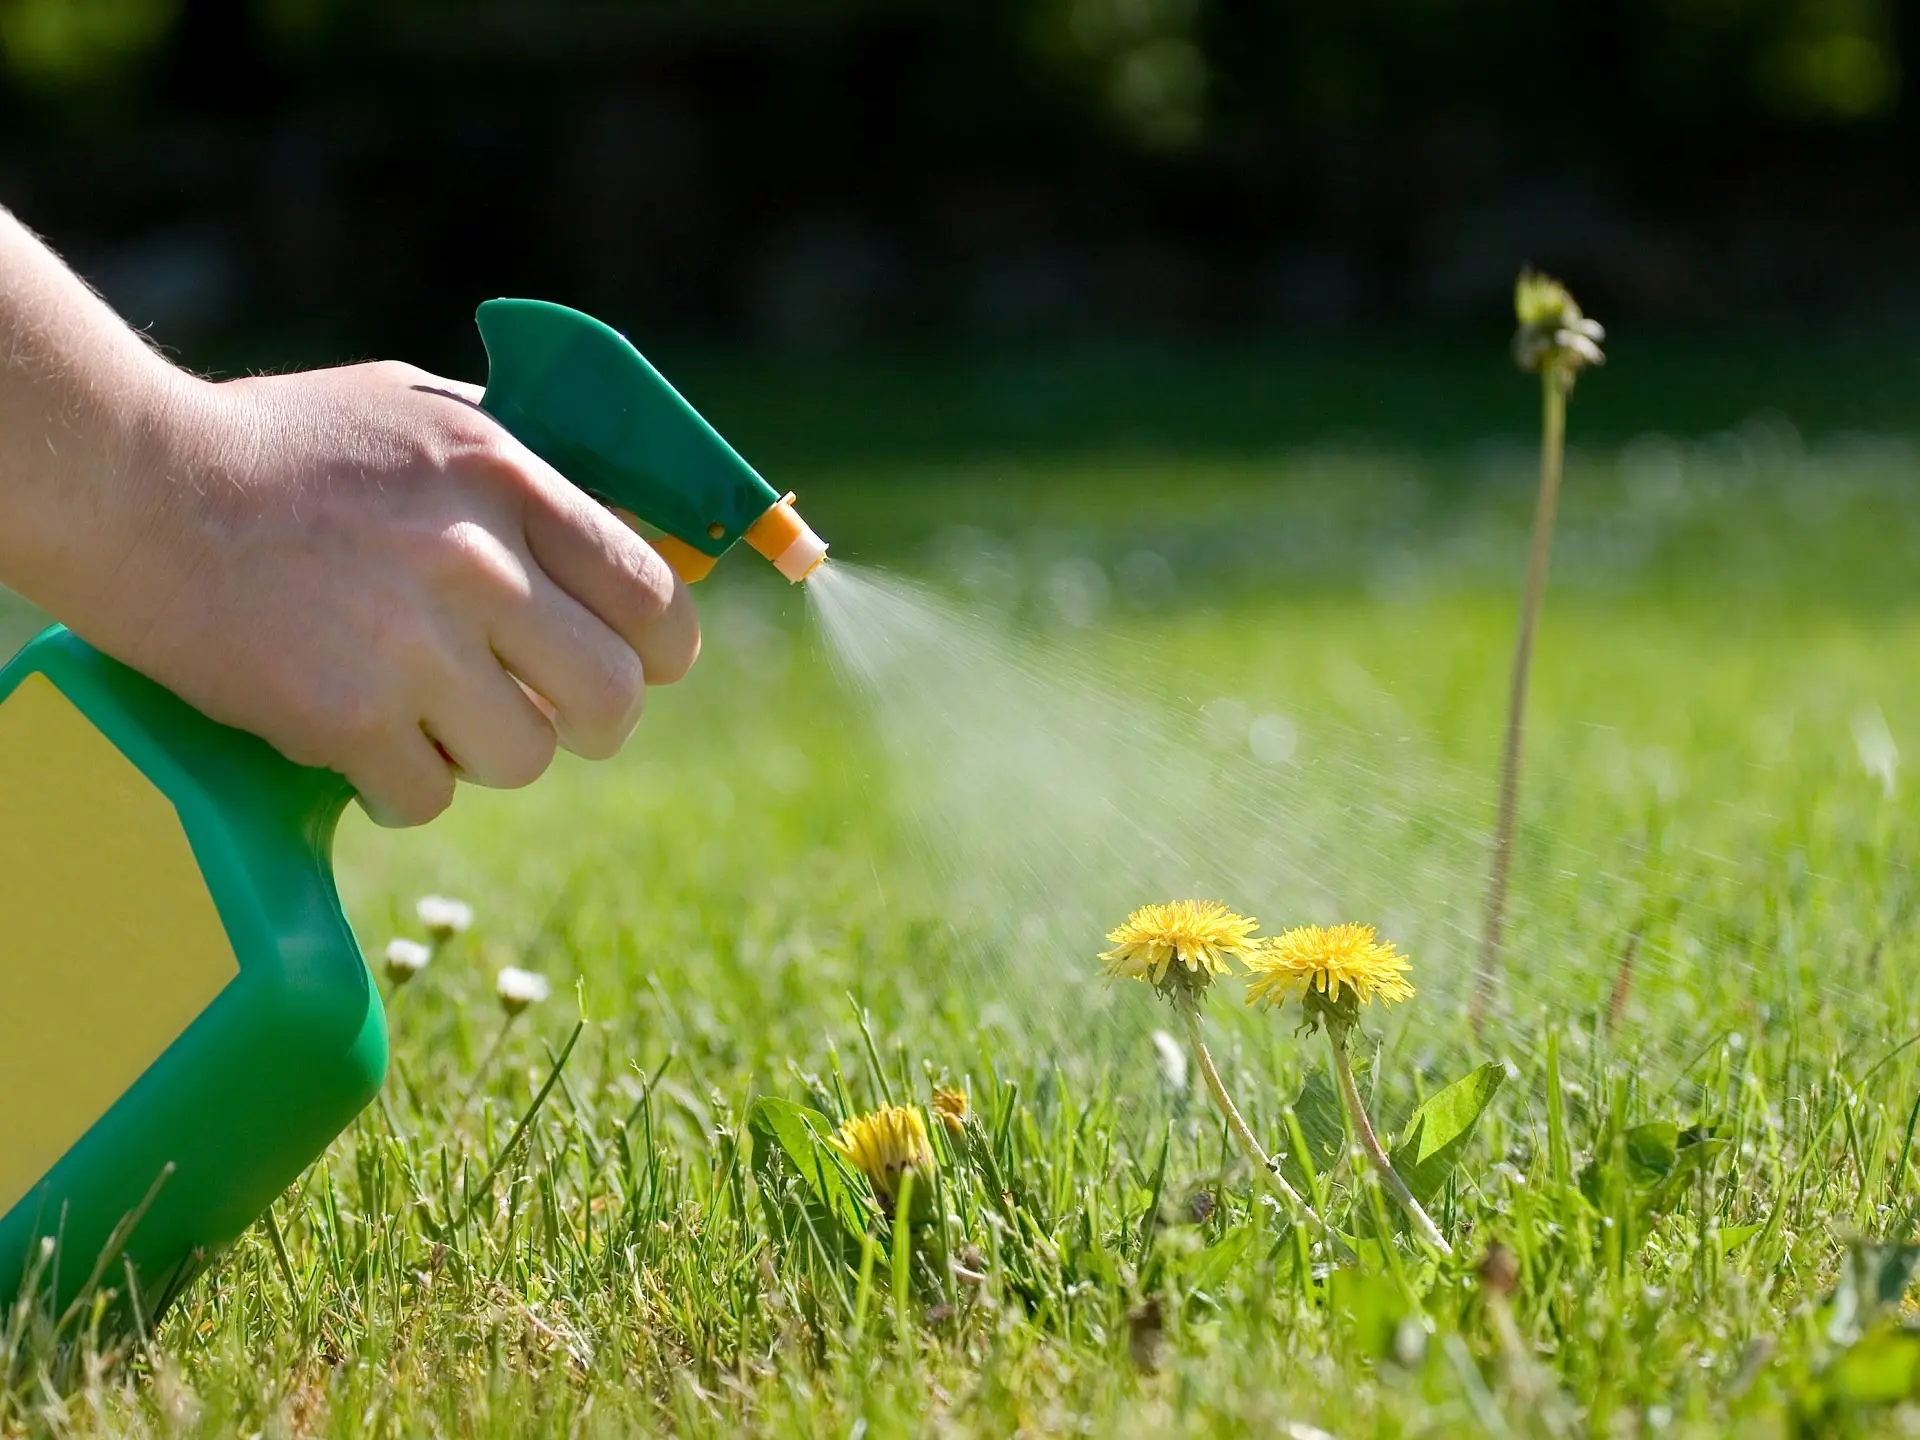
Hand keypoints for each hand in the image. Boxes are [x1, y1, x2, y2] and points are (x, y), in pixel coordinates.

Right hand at [86, 361, 699, 825]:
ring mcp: (410, 644)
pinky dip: (402, 782)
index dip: (663, 649)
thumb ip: (533, 475)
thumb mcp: (428, 418)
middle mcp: (475, 562)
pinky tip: (363, 734)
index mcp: (508, 479)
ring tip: (430, 708)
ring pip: (526, 757)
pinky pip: (430, 796)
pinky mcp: (342, 718)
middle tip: (549, 711)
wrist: (137, 487)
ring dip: (488, 749)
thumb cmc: (288, 448)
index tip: (646, 665)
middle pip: (613, 698)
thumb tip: (636, 539)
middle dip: (592, 720)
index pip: (652, 595)